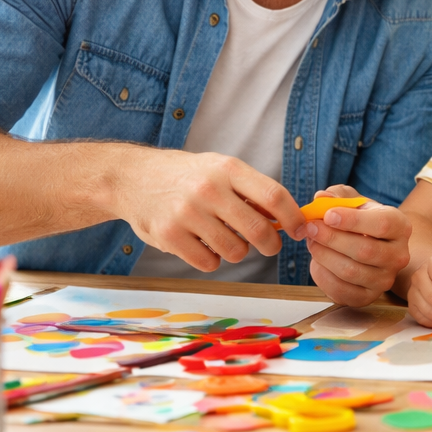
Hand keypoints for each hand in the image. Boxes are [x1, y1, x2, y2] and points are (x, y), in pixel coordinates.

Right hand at [109, 149, 305, 271]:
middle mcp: (208, 189)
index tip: (299, 230)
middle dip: (271, 244)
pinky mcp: (169, 236)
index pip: (274, 196)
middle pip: (259, 230)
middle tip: (269, 246)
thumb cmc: (187, 175)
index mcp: (227, 169)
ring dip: (238, 252)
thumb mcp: (220, 169)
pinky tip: (203, 245)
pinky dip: (212, 260)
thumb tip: (288, 217)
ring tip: (227, 239)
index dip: (293, 217)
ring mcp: (187, 213)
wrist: (132, 178)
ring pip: (235, 251)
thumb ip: (252, 191)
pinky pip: (209, 263)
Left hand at [303, 185, 411, 305]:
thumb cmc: (363, 221)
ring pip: (350, 271)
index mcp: (401, 227)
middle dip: (331, 238)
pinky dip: (323, 276)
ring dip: (324, 255)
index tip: (327, 215)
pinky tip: (316, 261)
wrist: (374, 247)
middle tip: (310, 227)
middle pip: (364, 250)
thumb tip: (321, 198)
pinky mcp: (369, 297)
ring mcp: (385, 279)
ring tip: (312, 242)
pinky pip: (342, 291)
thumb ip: (338, 196)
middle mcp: (399, 256)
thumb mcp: (355, 202)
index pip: (382, 224)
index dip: (352, 220)